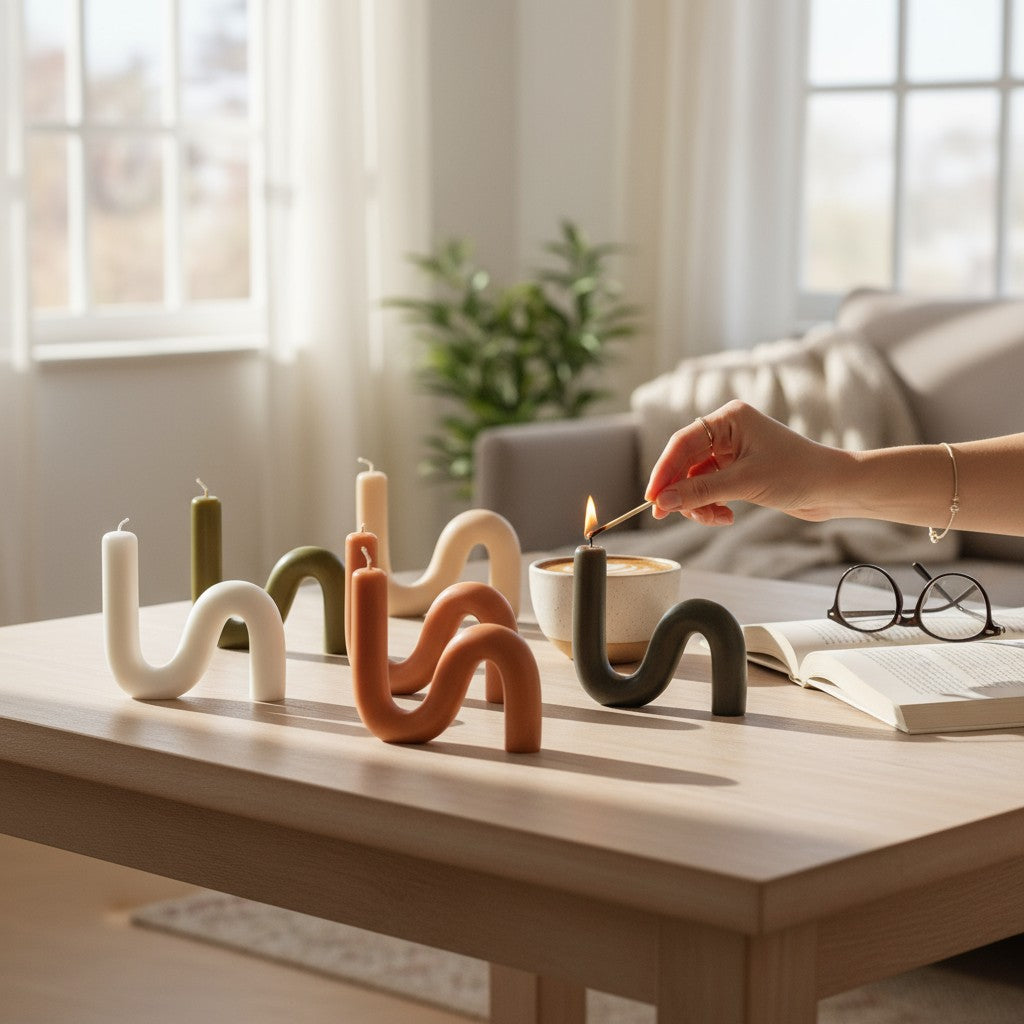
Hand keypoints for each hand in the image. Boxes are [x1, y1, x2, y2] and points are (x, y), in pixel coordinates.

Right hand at [644, 400, 842, 525]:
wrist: (835, 488)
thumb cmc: (798, 474)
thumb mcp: (744, 483)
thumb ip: (700, 492)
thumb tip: (663, 501)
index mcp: (729, 419)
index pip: (682, 443)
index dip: (663, 471)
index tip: (651, 497)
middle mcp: (728, 431)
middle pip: (685, 463)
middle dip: (681, 491)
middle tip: (667, 515)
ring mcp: (732, 452)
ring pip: (695, 480)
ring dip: (698, 503)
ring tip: (714, 518)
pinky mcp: (738, 472)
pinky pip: (709, 489)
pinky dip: (711, 506)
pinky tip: (725, 517)